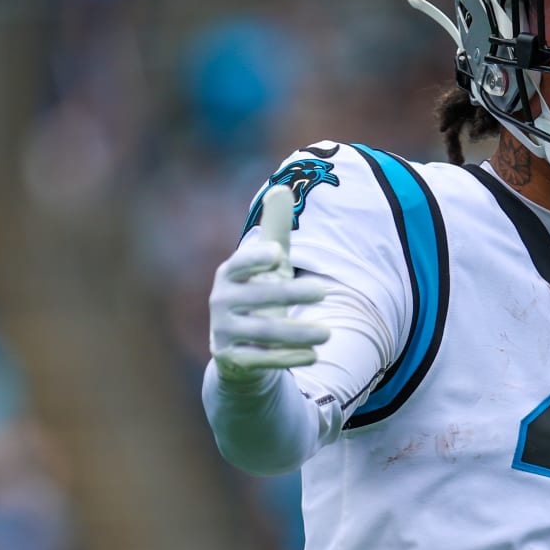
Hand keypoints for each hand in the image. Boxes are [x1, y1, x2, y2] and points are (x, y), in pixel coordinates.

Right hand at [209, 185, 330, 380]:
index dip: (254, 259)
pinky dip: (287, 359)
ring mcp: (225, 333)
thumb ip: (275, 231)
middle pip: (258, 298)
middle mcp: (221, 303)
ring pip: (263, 333)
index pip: (238, 264)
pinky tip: (313, 356)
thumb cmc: (258, 295)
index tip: (278, 254)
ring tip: (328, 333)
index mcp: (229, 276)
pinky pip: (261, 360)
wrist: (238, 350)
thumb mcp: (267, 265)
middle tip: (324, 290)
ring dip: (296, 332)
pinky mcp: (233, 360)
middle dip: (290, 294)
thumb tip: (281, 188)